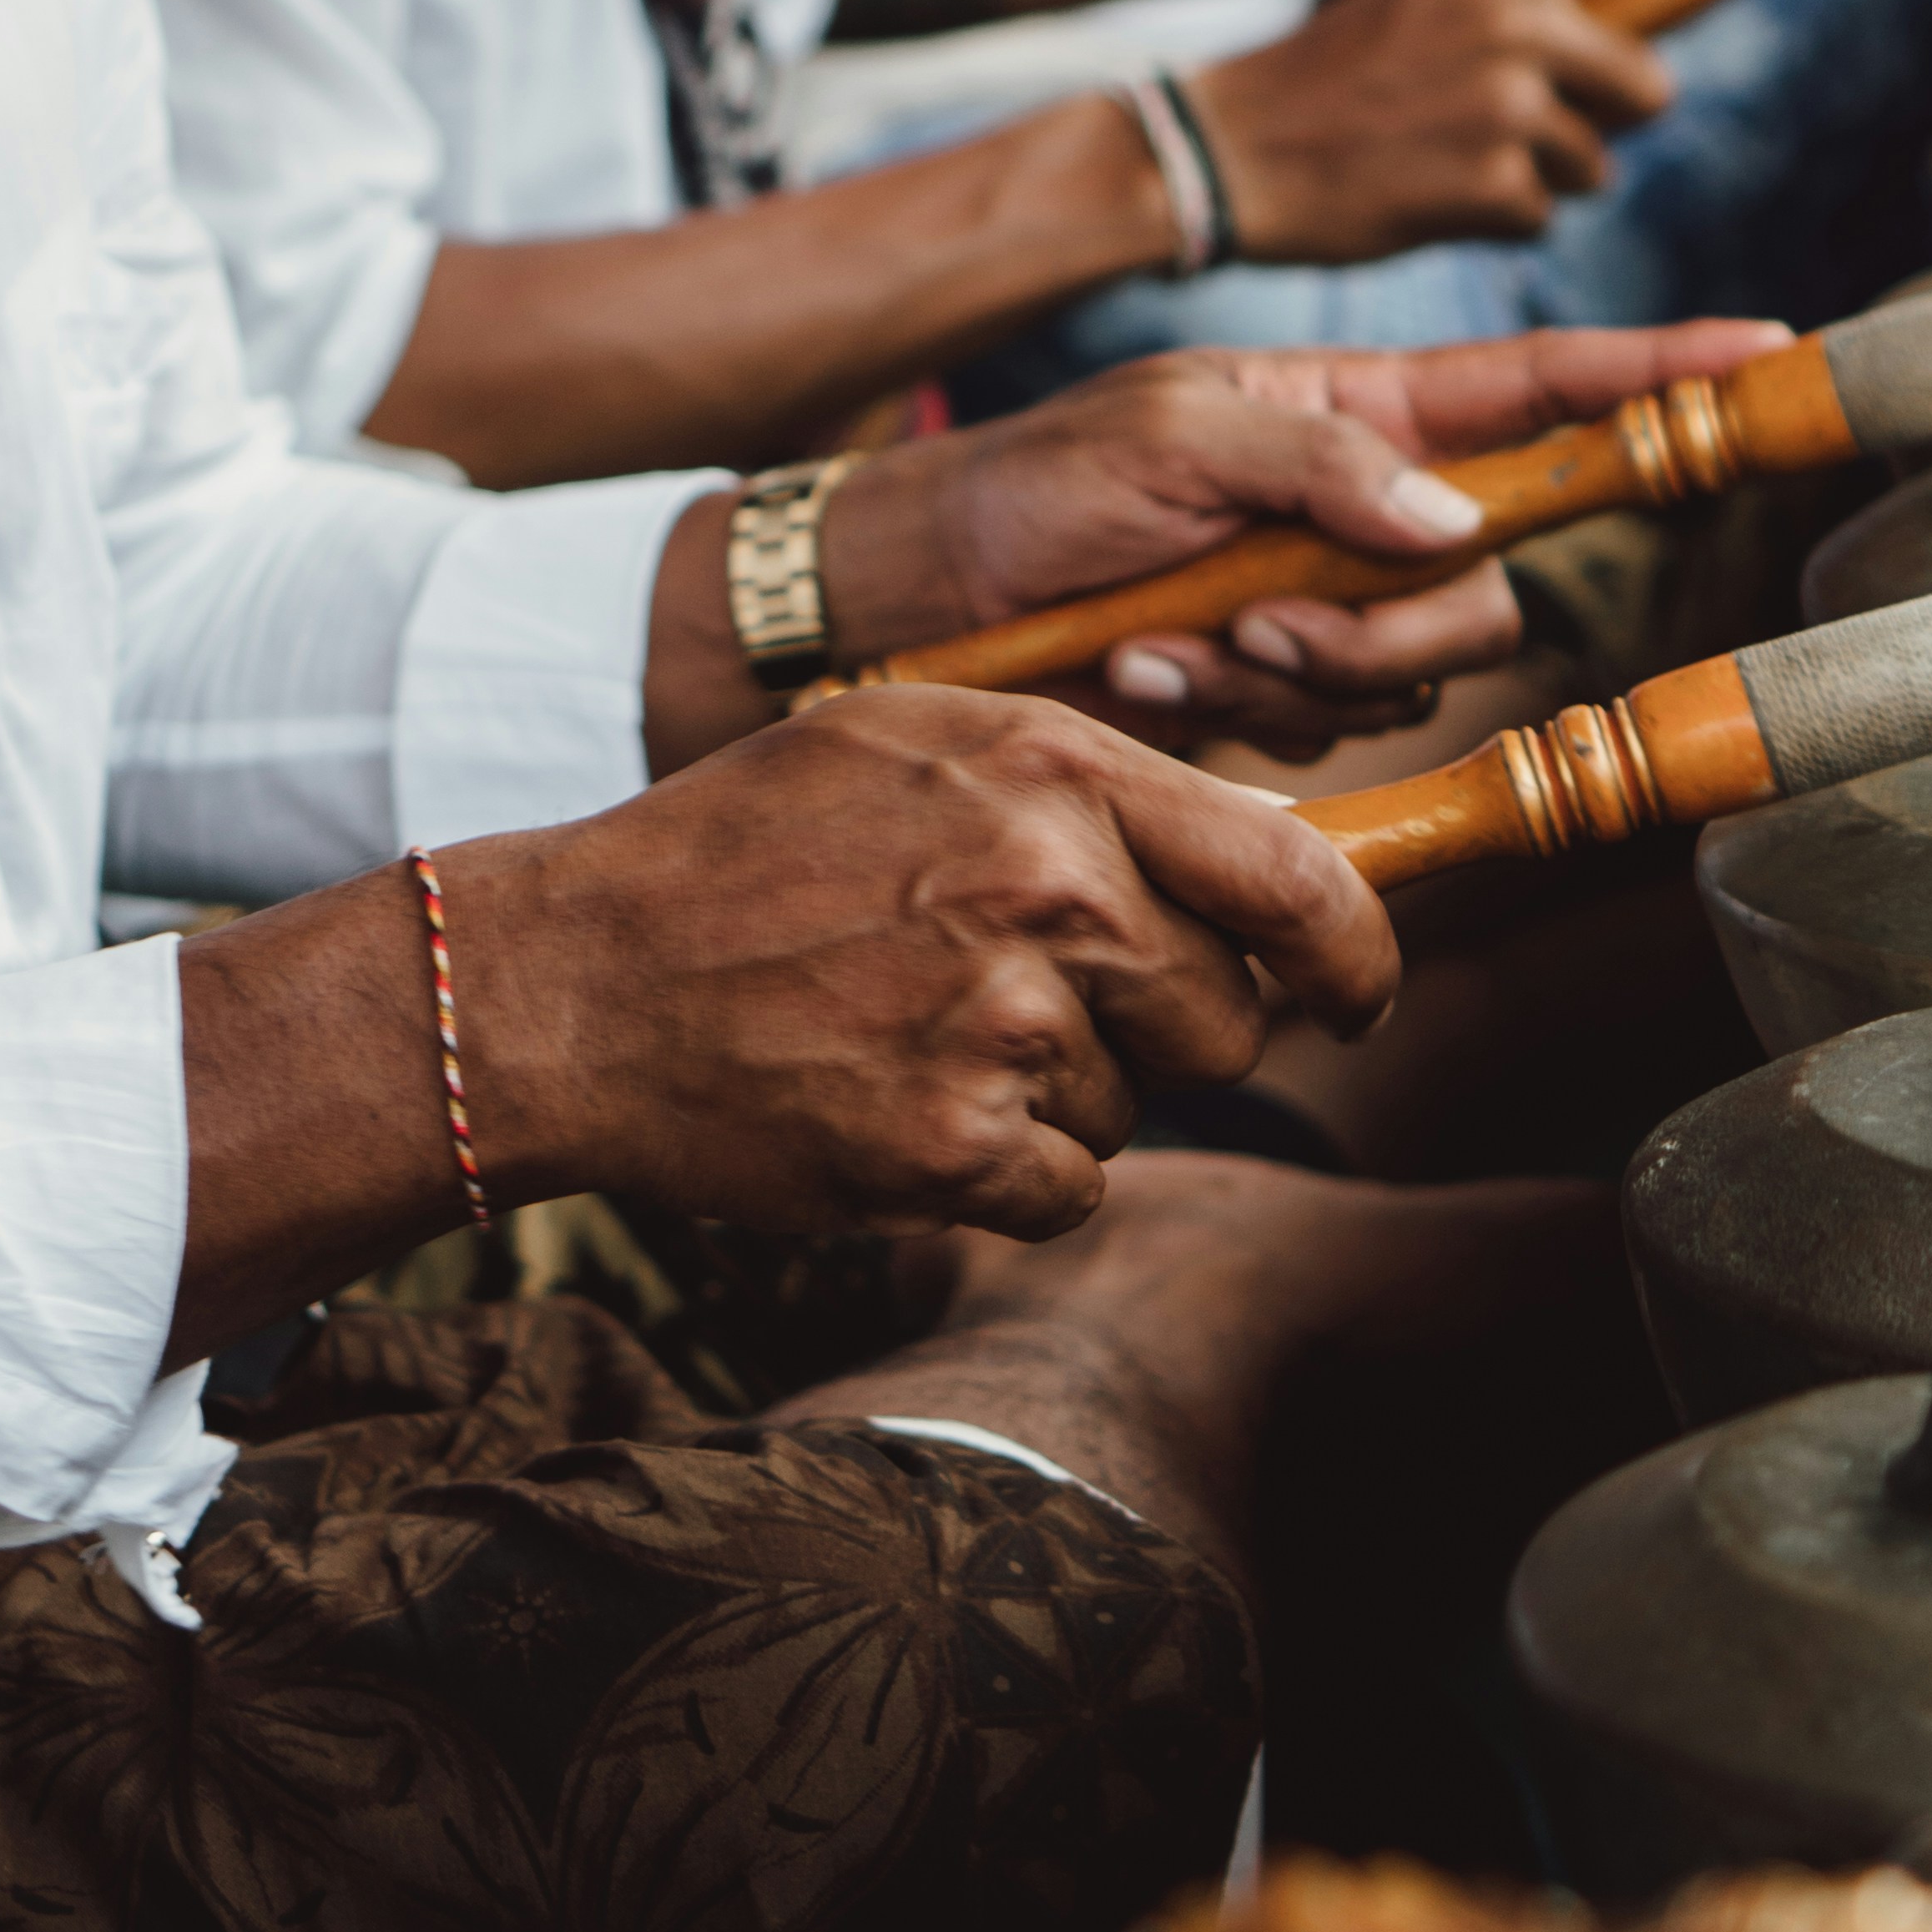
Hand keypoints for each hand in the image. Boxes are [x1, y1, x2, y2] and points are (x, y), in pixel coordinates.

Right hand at [449, 687, 1396, 1243]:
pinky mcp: (954, 1146)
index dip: (1356, 953)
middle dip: (1153, 1031)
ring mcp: (1003, 1023)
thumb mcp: (916, 744)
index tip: (1355, 995)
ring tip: (916, 1034)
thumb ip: (1085, 782)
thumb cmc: (745, 851)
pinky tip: (896, 1106)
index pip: (1297, 874)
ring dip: (1058, 1096)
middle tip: (1016, 1003)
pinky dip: (1001, 1171)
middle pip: (1222, 1016)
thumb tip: (1269, 844)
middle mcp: (1049, 889)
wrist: (576, 978)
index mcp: (1053, 772)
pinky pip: (1065, 1188)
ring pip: (1136, 1106)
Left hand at [819, 319, 1789, 758]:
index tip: (1761, 355)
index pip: (1539, 388)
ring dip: (1288, 669)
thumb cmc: (1042, 481)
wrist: (936, 591)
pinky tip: (1141, 669)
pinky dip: (1234, 708)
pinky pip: (1327, 728)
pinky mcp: (1278, 688)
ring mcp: (1327, 603)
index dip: (1652, 375)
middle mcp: (1367, 509)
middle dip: (1386, 624)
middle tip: (1261, 619)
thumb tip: (1453, 518)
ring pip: (1411, 673)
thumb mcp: (1170, 434)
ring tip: (1169, 635)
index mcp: (1359, 409)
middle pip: (1490, 583)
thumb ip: (1318, 460)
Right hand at [1181, 0, 1845, 265]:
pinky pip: (1545, 214)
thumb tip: (1626, 27)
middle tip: (1503, 117)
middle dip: (1598, 116)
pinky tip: (1428, 190)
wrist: (1231, 146)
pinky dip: (1497, 215)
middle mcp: (1510, 11)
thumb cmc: (1336, 70)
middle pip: (1644, 83)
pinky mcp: (1491, 187)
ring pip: (1596, 162)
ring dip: (1542, 172)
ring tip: (1449, 151)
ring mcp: (1504, 101)